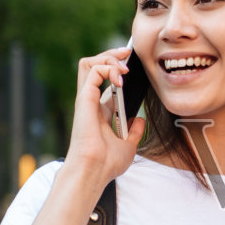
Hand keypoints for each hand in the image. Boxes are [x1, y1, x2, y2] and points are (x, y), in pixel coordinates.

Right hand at [65, 45, 145, 191]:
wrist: (95, 171)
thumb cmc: (106, 164)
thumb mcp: (128, 146)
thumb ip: (134, 131)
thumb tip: (140, 120)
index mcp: (99, 111)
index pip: (104, 80)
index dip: (116, 68)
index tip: (133, 65)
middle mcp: (91, 102)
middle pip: (94, 66)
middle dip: (111, 55)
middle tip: (128, 53)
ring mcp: (86, 99)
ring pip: (89, 63)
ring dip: (108, 58)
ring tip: (124, 66)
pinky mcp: (85, 98)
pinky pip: (92, 71)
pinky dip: (107, 68)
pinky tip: (121, 78)